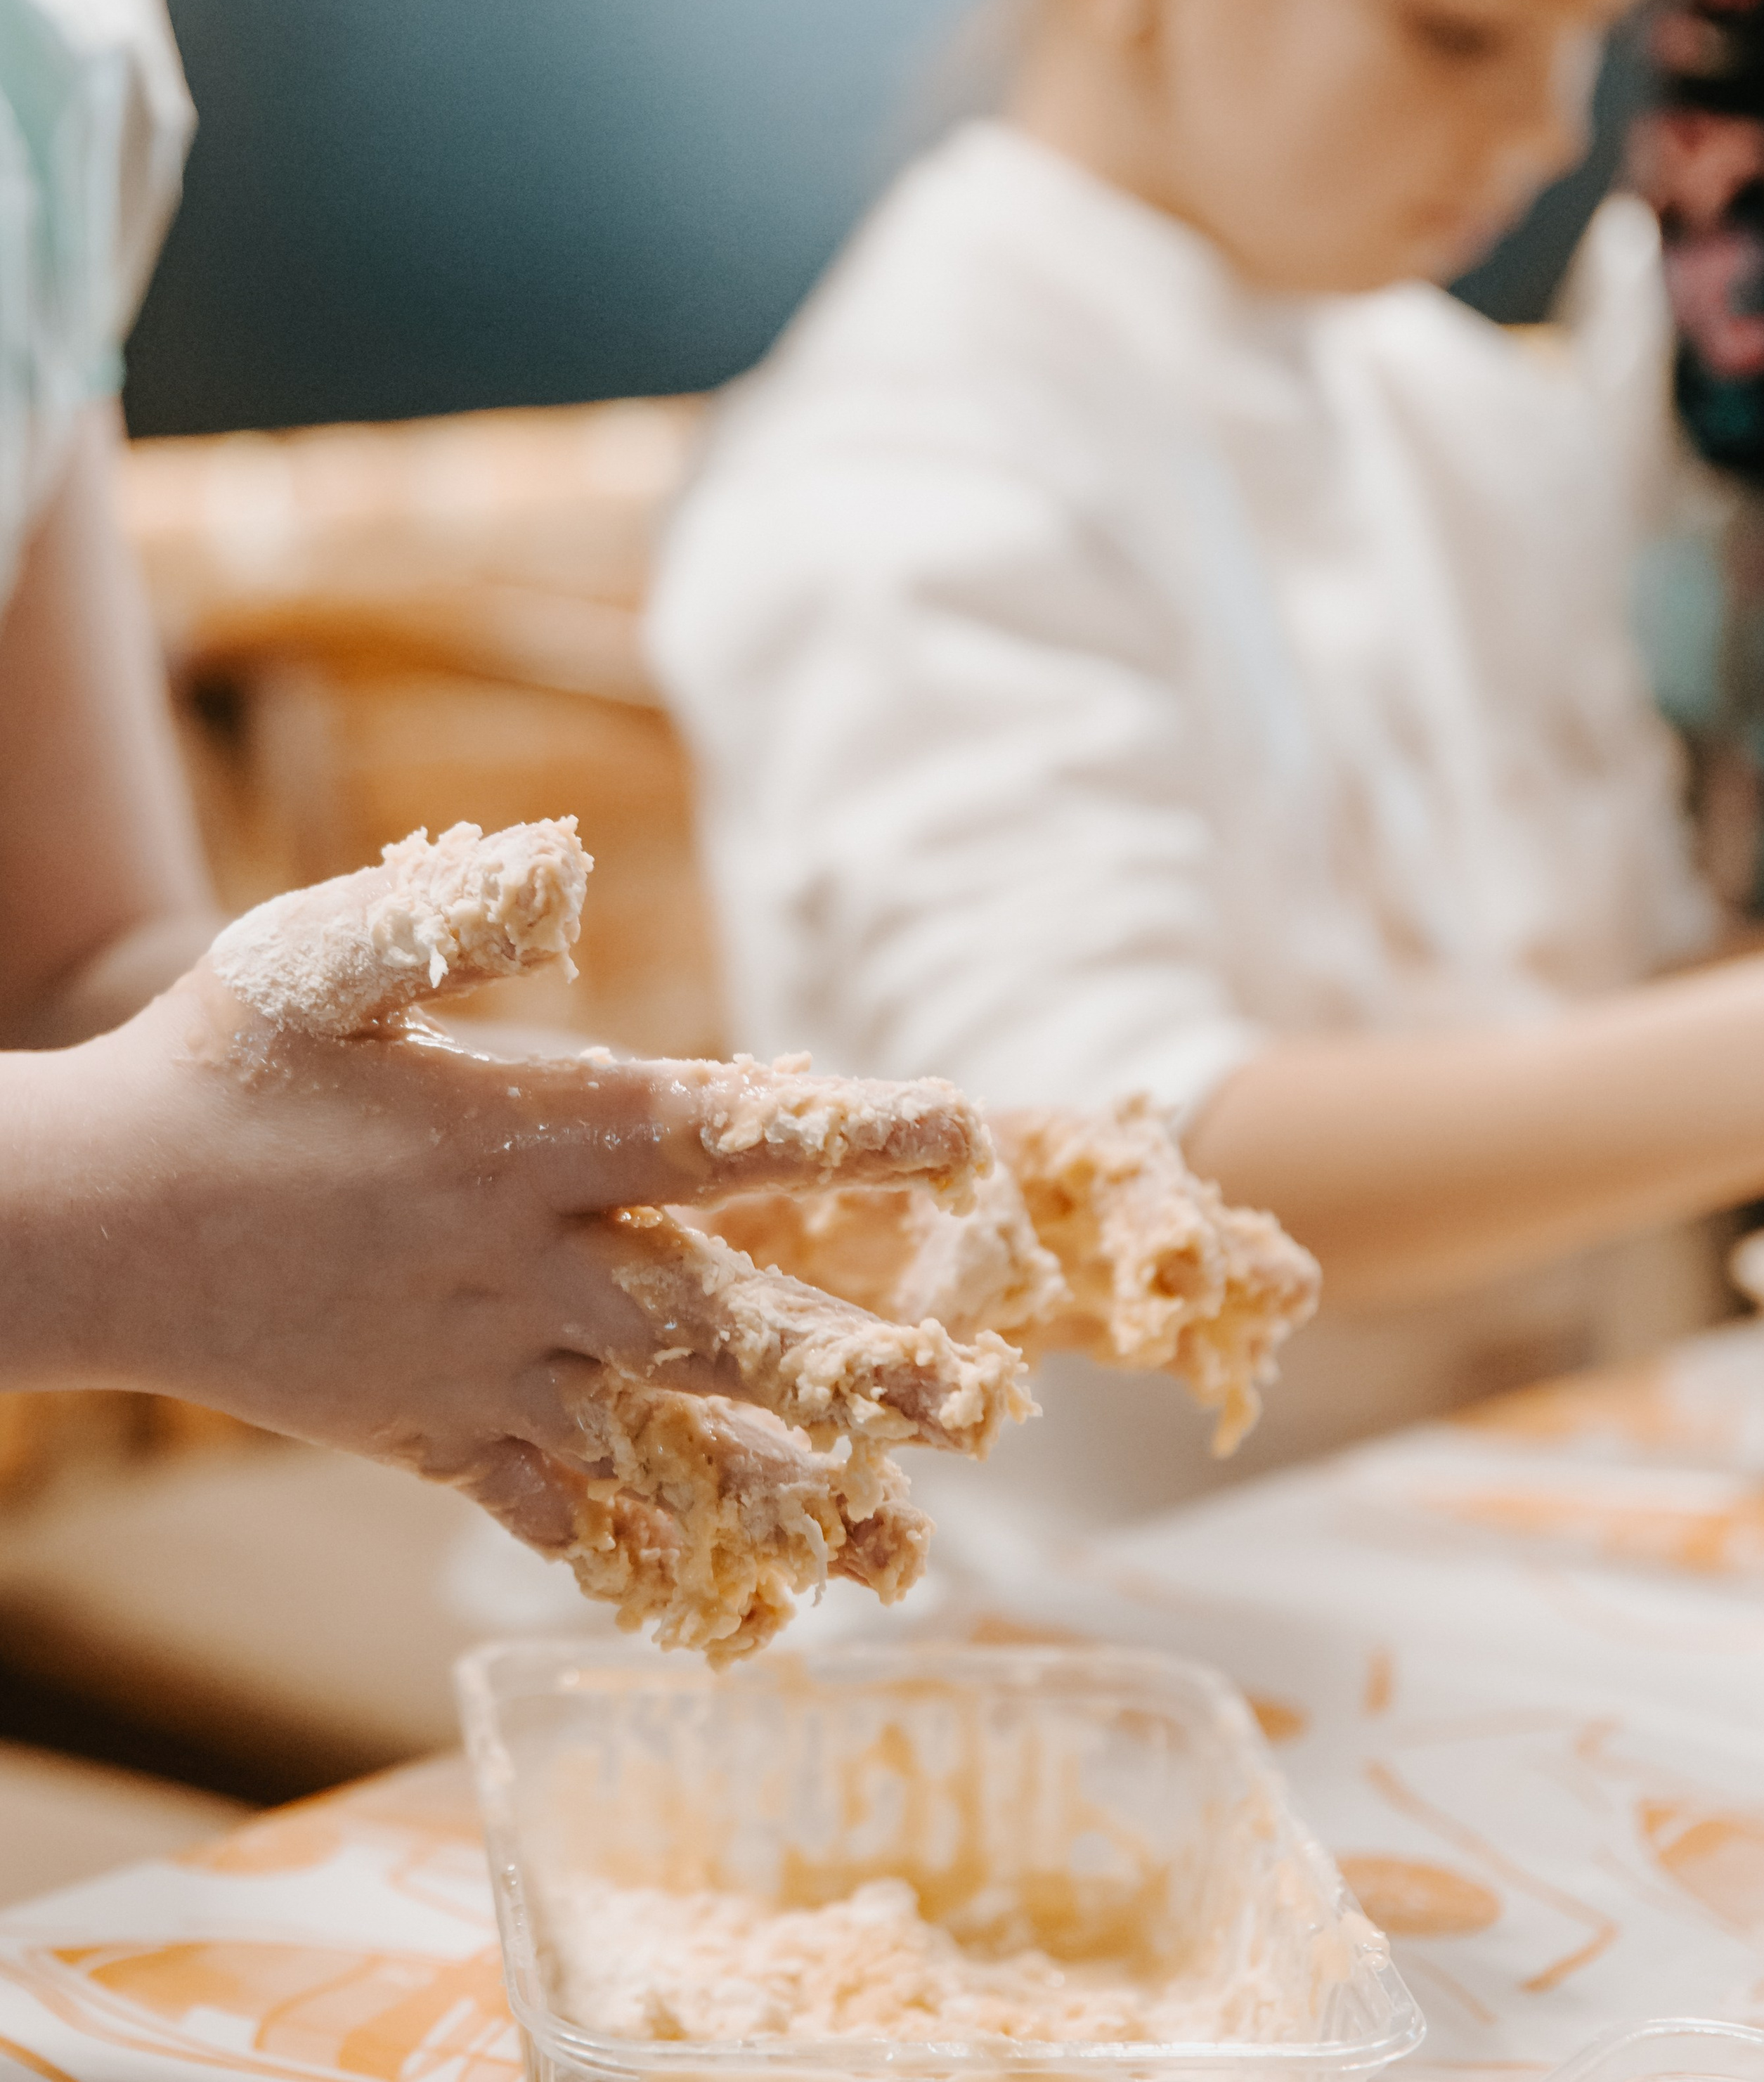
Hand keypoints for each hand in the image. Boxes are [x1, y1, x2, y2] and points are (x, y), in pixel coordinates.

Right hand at [2, 823, 995, 1572]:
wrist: (89, 1227)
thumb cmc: (212, 1069)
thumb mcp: (320, 955)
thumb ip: (455, 914)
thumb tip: (574, 865)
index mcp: (517, 1140)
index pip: (717, 1133)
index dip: (846, 1134)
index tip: (961, 1131)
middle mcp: (520, 1268)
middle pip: (720, 1322)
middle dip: (858, 1362)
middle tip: (981, 1400)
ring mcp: (478, 1365)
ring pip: (660, 1441)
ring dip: (784, 1489)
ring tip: (896, 1546)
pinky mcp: (428, 1433)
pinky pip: (549, 1504)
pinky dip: (635, 1547)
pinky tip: (723, 1593)